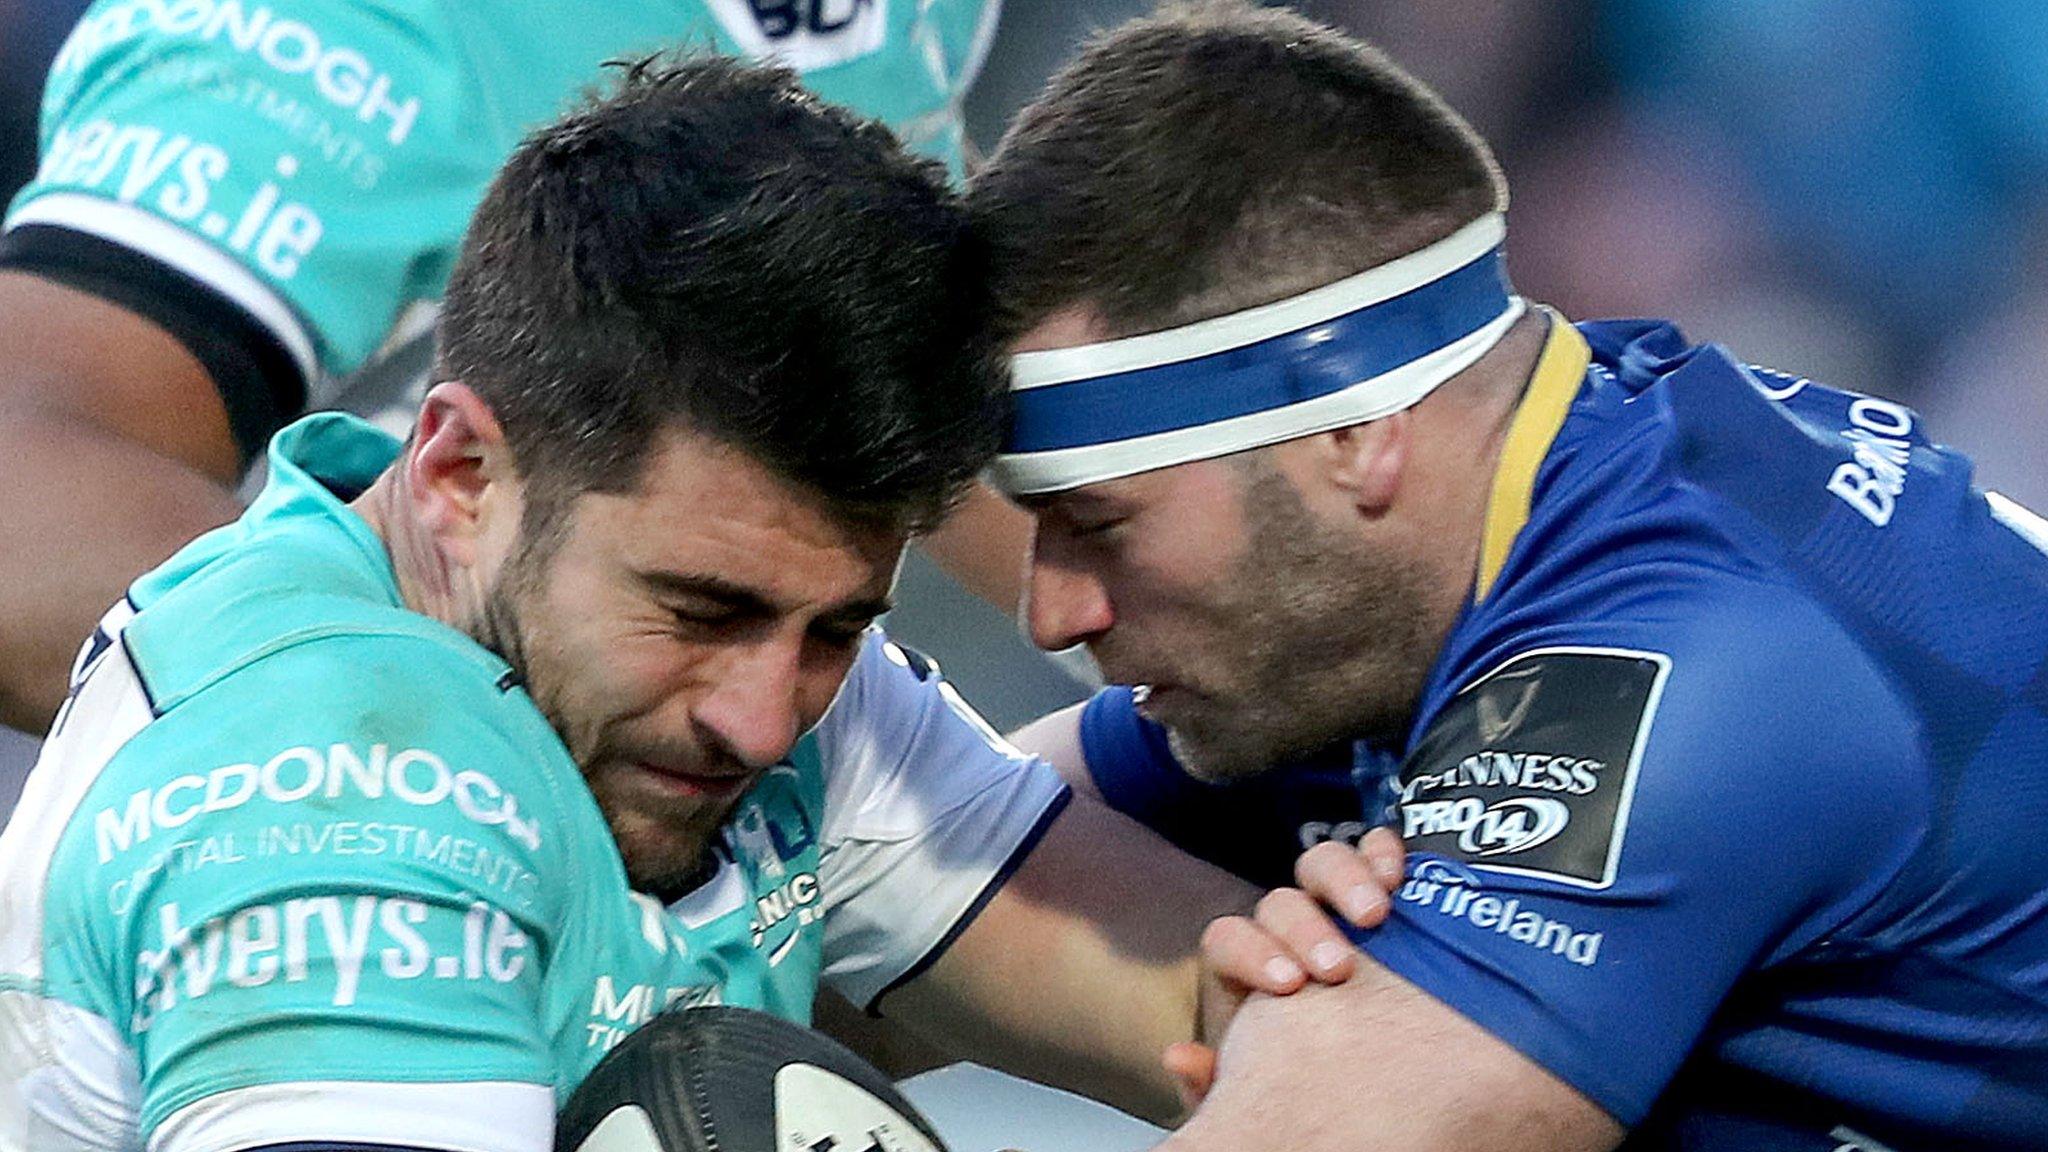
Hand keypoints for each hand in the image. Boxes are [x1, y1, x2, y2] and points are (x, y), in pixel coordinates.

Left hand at [1167, 828, 1405, 1110]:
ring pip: (1321, 867)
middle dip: (1306, 929)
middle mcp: (1286, 931)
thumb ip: (1218, 1078)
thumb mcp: (1261, 1086)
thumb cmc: (1305, 1073)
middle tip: (1337, 967)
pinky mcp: (1379, 890)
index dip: (1251, 952)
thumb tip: (1178, 1058)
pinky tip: (1397, 876)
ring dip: (1345, 881)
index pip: (1228, 939)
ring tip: (1374, 916)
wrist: (1364, 1070)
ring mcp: (1331, 905)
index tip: (1287, 985)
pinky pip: (1373, 853)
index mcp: (1248, 969)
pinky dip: (1382, 854)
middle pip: (1280, 904)